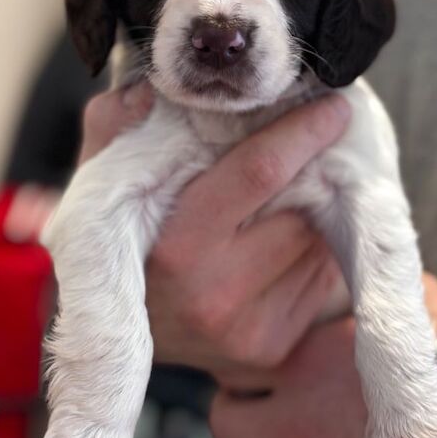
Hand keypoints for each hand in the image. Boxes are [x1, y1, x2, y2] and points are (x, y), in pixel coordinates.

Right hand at [78, 83, 350, 374]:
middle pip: (301, 210)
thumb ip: (117, 124)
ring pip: (318, 245)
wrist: (119, 335)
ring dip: (321, 213)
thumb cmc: (117, 243)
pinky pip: (320, 281)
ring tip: (303, 193)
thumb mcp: (102, 178)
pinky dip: (317, 251)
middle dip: (322, 171)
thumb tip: (158, 89)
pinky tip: (291, 239)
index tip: (334, 108)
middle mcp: (215, 296)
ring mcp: (248, 330)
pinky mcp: (271, 348)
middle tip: (331, 141)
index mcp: (175, 246)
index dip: (303, 132)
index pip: (260, 173)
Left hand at [210, 274, 436, 437]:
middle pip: (225, 420)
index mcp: (306, 363)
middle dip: (237, 407)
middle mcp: (297, 419)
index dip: (239, 361)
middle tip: (261, 399)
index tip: (253, 360)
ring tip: (297, 433)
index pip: (232, 363)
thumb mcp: (417, 311)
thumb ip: (379, 295)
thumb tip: (375, 277)